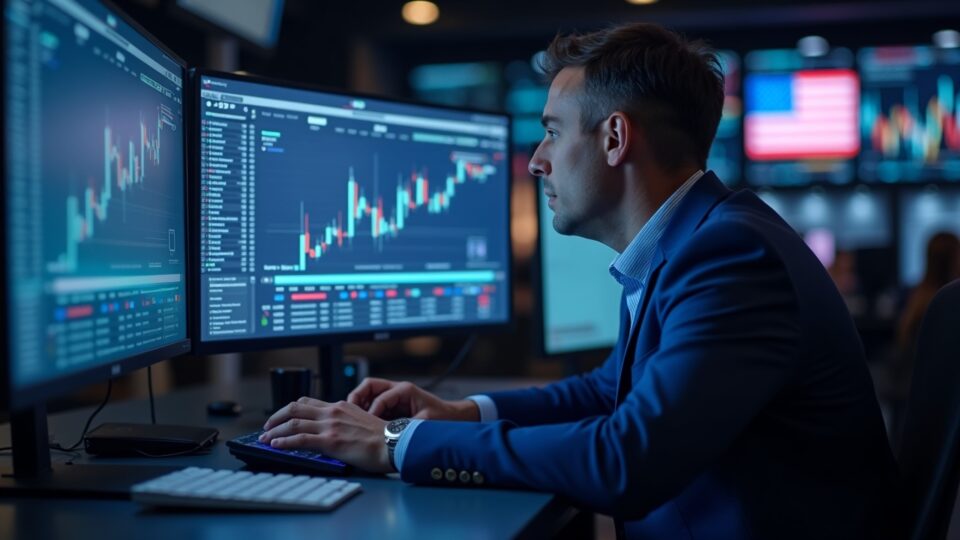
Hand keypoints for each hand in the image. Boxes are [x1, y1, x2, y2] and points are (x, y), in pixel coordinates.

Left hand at [259, 397, 391, 472]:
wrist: (394, 443)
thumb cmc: (382, 437)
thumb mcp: (361, 421)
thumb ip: (345, 422)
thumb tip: (333, 431)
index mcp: (340, 406)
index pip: (307, 402)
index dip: (290, 409)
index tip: (281, 417)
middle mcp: (333, 412)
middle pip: (295, 407)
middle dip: (276, 417)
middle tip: (266, 427)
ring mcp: (330, 425)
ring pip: (293, 422)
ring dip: (275, 431)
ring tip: (265, 439)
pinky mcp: (330, 441)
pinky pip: (300, 439)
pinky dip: (284, 441)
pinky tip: (275, 445)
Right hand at [347, 377, 479, 420]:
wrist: (452, 418)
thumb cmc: (441, 418)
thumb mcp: (424, 423)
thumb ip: (406, 427)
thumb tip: (389, 434)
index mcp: (404, 390)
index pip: (380, 396)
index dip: (371, 411)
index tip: (367, 425)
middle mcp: (397, 390)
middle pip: (369, 386)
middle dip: (357, 398)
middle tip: (350, 413)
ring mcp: (393, 396)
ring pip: (368, 394)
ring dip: (359, 405)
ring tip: (354, 419)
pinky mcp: (392, 405)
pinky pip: (373, 404)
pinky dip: (366, 412)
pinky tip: (363, 425)